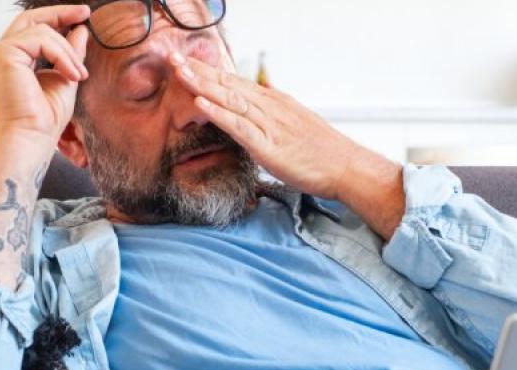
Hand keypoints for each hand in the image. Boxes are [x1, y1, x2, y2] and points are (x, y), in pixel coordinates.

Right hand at [0, 5, 89, 144]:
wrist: (31, 139)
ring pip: (42, 31)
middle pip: (31, 19)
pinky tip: (72, 75)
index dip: (57, 18)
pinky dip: (62, 55)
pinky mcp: (2, 53)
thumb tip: (80, 30)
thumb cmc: (45, 120)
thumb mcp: (65, 79)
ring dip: (68, 51)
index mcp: (10, 60)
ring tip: (80, 75)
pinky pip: (40, 39)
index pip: (33, 28)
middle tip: (85, 12)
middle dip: (61, 14)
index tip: (82, 16)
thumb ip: (70, 54)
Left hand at [169, 53, 405, 238]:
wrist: (346, 166)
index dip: (208, 71)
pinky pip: (240, 126)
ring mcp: (269, 124)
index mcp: (273, 103)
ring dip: (202, 84)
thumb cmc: (322, 152)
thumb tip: (253, 114)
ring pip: (230, 99)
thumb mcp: (293, 126)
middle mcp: (269, 107)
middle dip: (198, 70)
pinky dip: (219, 113)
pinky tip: (201, 103)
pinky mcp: (269, 145)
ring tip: (179, 72)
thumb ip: (271, 119)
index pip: (235, 82)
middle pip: (228, 84)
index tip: (185, 62)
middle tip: (170, 56)